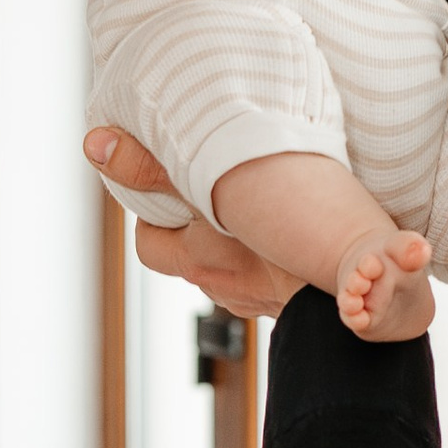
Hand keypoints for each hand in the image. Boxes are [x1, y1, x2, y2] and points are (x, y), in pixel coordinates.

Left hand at [83, 127, 303, 316]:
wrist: (355, 291)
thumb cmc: (283, 239)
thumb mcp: (211, 187)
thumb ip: (152, 166)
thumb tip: (92, 142)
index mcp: (196, 258)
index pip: (151, 241)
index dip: (152, 214)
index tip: (167, 186)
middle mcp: (221, 285)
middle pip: (192, 255)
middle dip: (198, 227)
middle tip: (217, 188)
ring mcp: (258, 299)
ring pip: (234, 268)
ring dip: (239, 244)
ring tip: (259, 207)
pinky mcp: (294, 304)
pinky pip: (272, 280)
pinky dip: (273, 261)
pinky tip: (291, 237)